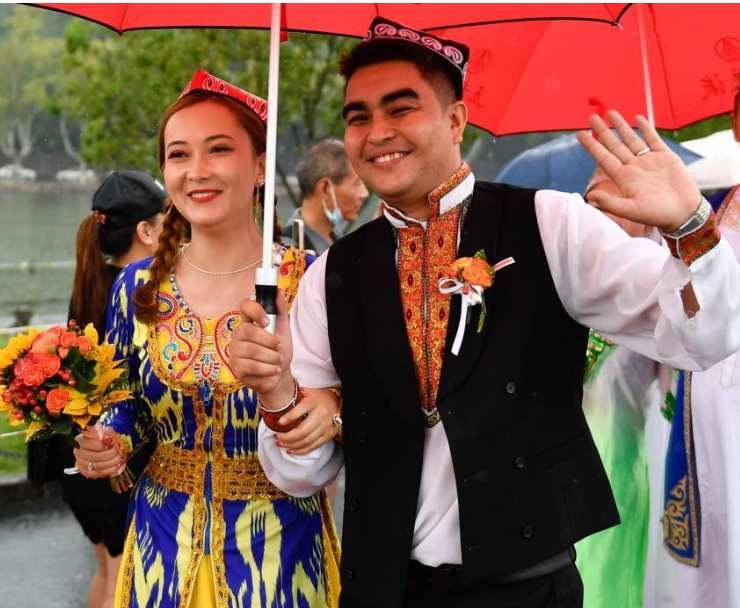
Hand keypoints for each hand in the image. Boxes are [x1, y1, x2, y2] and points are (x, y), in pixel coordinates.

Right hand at [73, 425, 121, 478]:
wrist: (96, 446)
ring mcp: (81, 464)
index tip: (114, 443)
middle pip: (97, 457)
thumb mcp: (105, 431)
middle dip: (112, 455)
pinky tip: (118, 465)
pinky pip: (99, 474)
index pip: (96, 445)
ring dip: (113, 463)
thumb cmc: (101, 438)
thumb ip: (108, 434)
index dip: (107, 445)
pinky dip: (111, 470)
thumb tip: (109, 440)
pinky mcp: (86, 472)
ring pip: (99, 467)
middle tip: (118, 451)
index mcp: (80, 440)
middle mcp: (78, 453)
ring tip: (119, 458)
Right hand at [231, 291, 293, 403]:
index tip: (267, 322)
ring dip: (271, 357)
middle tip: (277, 347)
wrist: (279, 376)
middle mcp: (238, 334)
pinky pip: (251, 366)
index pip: (244, 306)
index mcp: (249, 322)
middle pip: (247, 330)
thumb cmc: (279, 351)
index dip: (255, 310)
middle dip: (268, 341)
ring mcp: (234, 351)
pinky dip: (268, 369)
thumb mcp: (284, 330)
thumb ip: (280, 311)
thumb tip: (279, 290)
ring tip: (277, 361)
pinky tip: (273, 370)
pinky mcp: (235, 367)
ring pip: (251, 350)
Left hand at [273, 388, 340, 454]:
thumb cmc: (318, 397)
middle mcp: (322, 414)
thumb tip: (277, 402)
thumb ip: (294, 397)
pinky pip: (313, 446)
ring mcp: (326, 426)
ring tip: (281, 444)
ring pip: (306, 441)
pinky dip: (300, 451)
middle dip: (287, 437)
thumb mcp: (307, 392)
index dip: (288, 418)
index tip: (278, 423)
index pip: (300, 410)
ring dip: (291, 445)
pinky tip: (291, 450)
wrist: (336, 401)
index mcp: (314, 401)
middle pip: (302, 431)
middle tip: (277, 437)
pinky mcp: (329, 435)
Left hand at [577, 111, 701, 231]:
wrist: (684, 212)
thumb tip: (590, 196)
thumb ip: (611, 203)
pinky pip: (653, 139)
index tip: (579, 134)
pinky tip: (637, 118)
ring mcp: (649, 161)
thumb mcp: (631, 210)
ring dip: (621, 126)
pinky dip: (645, 128)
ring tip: (610, 113)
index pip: (603, 158)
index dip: (592, 146)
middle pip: (614, 145)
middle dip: (603, 131)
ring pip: (631, 139)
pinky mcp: (666, 156)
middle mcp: (633, 167)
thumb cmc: (657, 214)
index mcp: (624, 178)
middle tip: (591, 117)